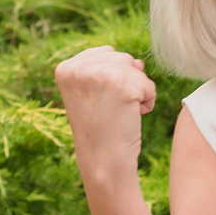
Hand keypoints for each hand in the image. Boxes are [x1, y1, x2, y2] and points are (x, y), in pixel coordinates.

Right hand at [55, 45, 156, 189]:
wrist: (103, 161)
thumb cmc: (101, 129)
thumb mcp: (94, 93)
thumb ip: (110, 69)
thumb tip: (139, 62)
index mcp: (65, 68)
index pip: (106, 53)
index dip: (112, 79)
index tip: (100, 103)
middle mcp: (79, 67)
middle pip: (123, 58)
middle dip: (126, 83)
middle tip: (110, 110)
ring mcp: (100, 74)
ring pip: (137, 70)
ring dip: (137, 92)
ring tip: (120, 113)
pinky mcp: (122, 84)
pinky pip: (149, 85)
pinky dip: (148, 102)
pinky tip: (131, 117)